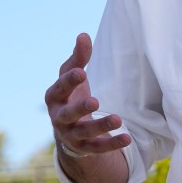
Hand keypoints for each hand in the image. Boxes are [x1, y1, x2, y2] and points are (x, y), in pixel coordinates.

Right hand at [45, 33, 130, 156]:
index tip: (81, 72)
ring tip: (118, 119)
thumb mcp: (72, 75)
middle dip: (79, 108)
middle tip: (94, 101)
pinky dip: (112, 144)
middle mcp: (59, 117)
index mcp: (54, 96)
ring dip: (100, 126)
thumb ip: (79, 57)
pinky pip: (97, 147)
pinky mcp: (84, 147)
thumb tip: (83, 35)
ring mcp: (71, 134)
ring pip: (84, 132)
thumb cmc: (71, 93)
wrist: (68, 127)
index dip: (69, 81)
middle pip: (67, 114)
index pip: (60, 88)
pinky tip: (127, 138)